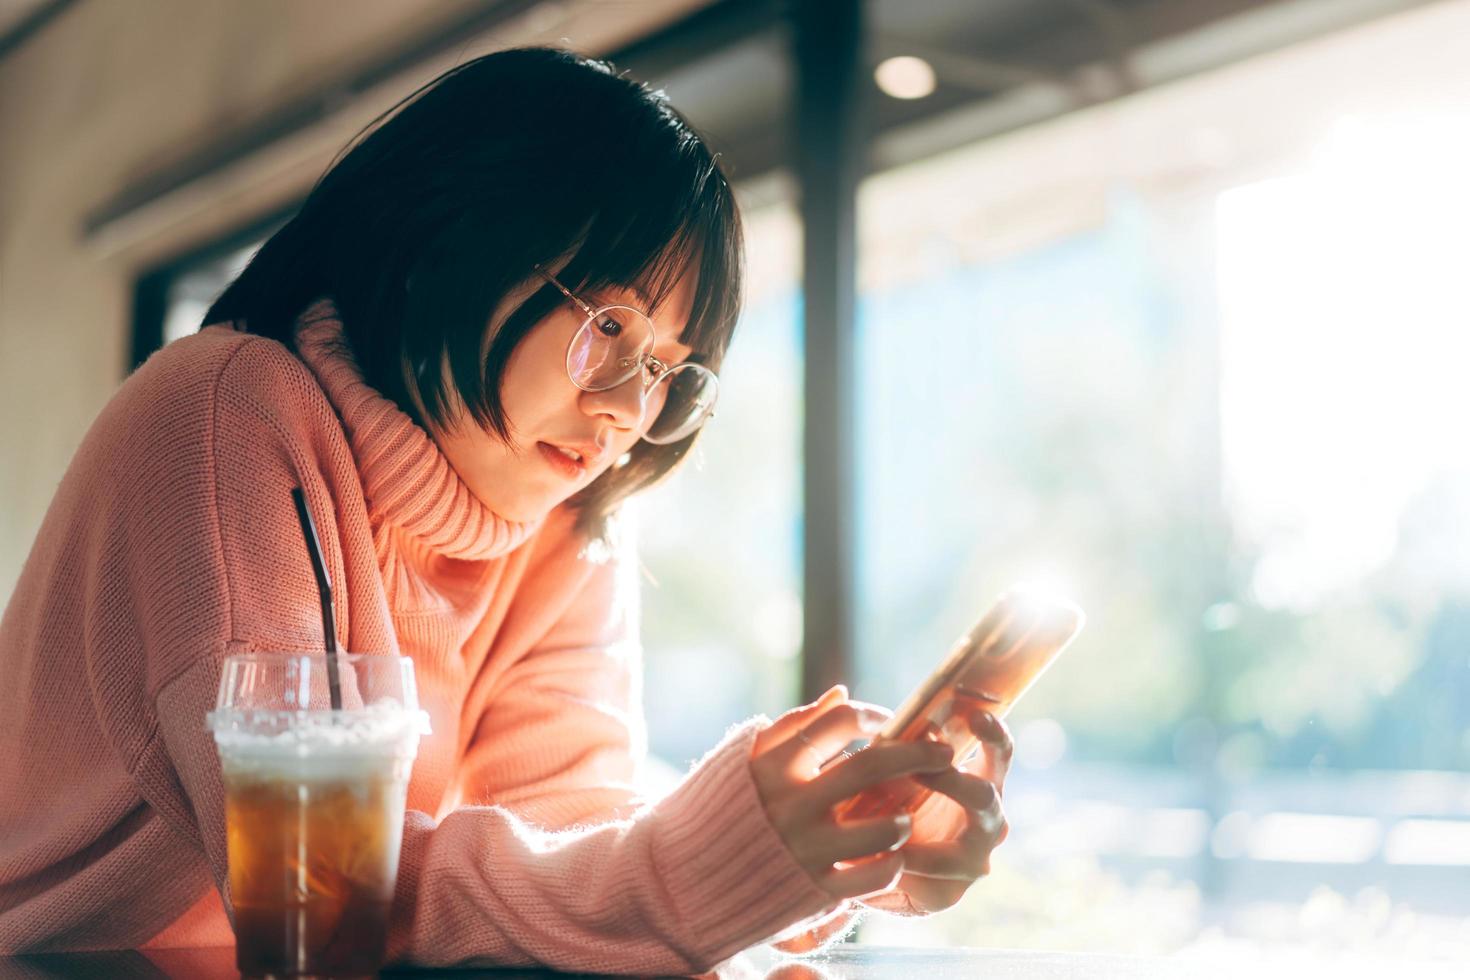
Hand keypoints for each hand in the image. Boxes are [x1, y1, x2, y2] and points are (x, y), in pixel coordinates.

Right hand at [749, 685, 956, 901]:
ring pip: (882, 827)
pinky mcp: (817, 889)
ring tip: (908, 813)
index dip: (873, 716)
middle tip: (944, 753)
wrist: (692, 878)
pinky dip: (892, 862)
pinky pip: (874, 876)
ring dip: (904, 816)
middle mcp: (791, 804)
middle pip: (872, 766)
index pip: (839, 722)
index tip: (889, 722)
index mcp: (774, 765)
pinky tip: (893, 853)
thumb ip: (796, 726)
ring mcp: (806, 849)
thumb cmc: (731, 808)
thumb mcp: (750, 760)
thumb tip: (842, 694)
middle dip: (917, 755)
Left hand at [861, 704, 1012, 914]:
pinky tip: (882, 857)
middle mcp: (985, 817)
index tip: (973, 715)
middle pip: (986, 795)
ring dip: (921, 846)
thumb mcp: (883, 767)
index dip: (992, 733)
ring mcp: (973, 857)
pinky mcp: (949, 891)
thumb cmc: (885, 800)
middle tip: (925, 768)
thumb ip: (873, 737)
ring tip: (896, 822)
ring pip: (964, 844)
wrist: (874, 865)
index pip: (998, 751)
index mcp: (977, 777)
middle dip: (953, 781)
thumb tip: (838, 693)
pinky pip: (933, 880)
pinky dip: (906, 866)